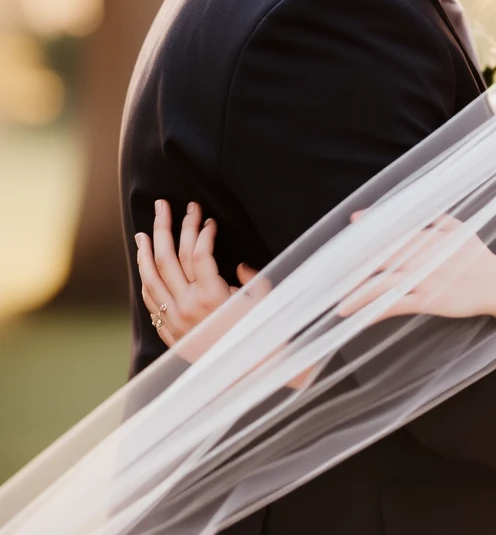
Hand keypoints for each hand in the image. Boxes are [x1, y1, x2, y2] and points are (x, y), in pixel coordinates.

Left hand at [137, 200, 267, 361]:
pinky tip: (146, 264)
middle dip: (168, 227)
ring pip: (152, 277)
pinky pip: (150, 300)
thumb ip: (253, 278)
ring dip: (147, 251)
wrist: (249, 374)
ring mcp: (175, 320)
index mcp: (213, 296)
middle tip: (166, 205)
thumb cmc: (262, 334)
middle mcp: (188, 306)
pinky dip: (146, 279)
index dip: (202, 232)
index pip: (199, 253)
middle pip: (169, 258)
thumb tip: (239, 265)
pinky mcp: (170, 333)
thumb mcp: (265, 301)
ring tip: (146, 229)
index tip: (207, 219)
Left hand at [338, 215, 495, 320]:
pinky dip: (375, 311)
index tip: (352, 224)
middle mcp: (423, 257)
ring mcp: (425, 279)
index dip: (370, 228)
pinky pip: (396, 306)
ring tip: (340, 303)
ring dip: (358, 294)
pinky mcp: (429, 301)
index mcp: (429, 238)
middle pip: (381, 258)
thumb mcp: (461, 230)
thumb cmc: (479, 258)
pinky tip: (360, 317)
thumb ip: (436, 219)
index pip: (392, 232)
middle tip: (331, 271)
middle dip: (355, 264)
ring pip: (383, 284)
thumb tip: (416, 210)